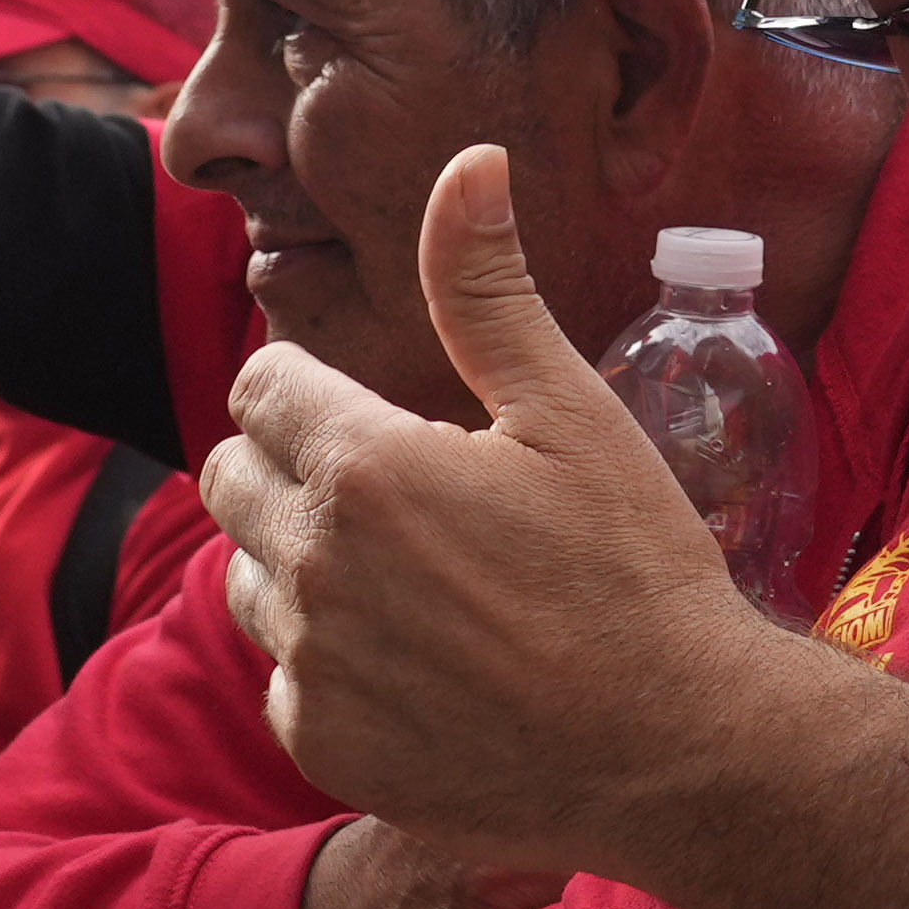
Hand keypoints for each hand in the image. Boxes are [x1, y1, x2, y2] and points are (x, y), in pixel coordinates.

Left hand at [205, 147, 760, 880]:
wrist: (677, 747)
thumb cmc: (635, 568)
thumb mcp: (571, 411)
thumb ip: (487, 289)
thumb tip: (468, 161)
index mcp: (364, 464)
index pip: (260, 384)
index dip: (315, 387)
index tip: (380, 411)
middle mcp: (314, 562)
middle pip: (230, 476)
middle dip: (292, 464)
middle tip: (397, 489)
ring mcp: (310, 662)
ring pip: (248, 577)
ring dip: (302, 563)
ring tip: (413, 579)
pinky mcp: (322, 743)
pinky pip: (285, 676)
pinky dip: (331, 662)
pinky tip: (423, 664)